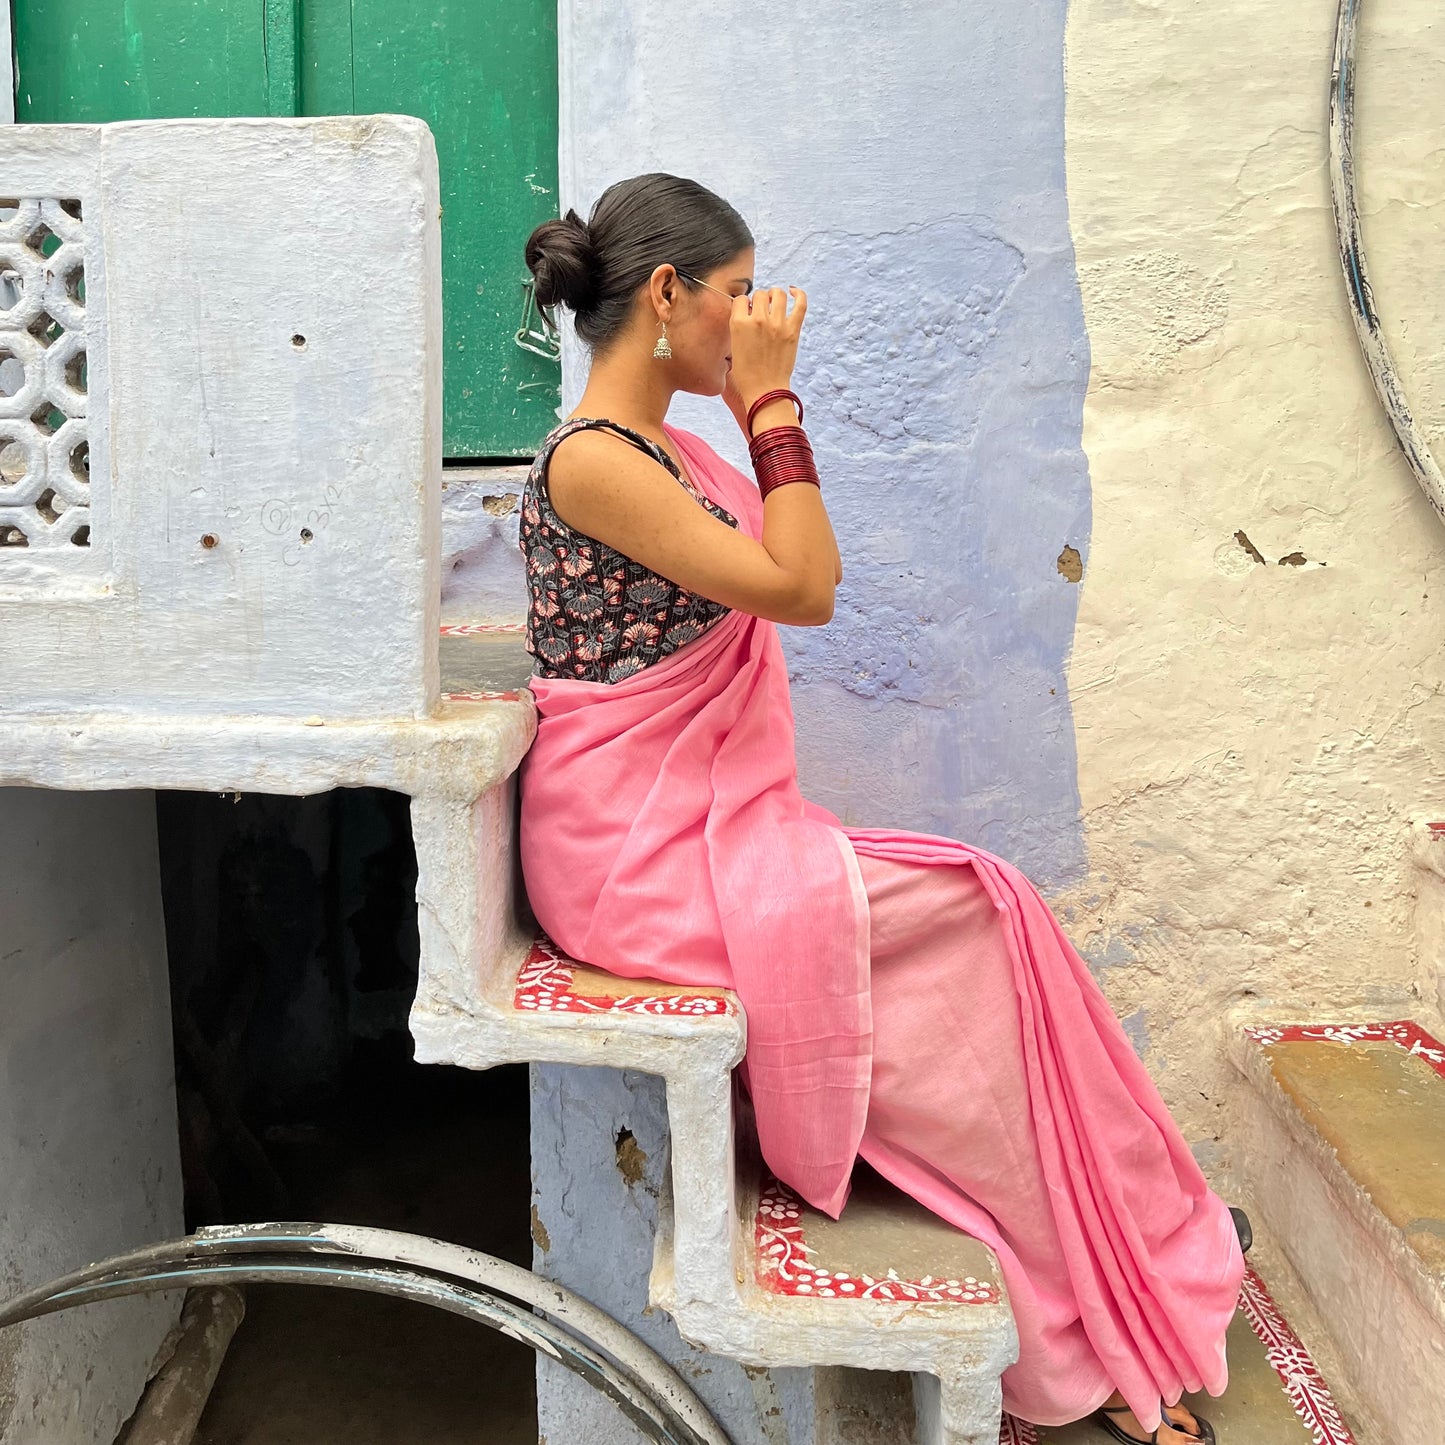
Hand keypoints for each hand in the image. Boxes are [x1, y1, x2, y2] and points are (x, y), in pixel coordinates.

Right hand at [727, 286, 805, 427]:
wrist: (764, 390)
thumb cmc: (747, 374)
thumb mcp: (733, 347)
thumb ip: (739, 326)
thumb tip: (747, 312)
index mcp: (738, 324)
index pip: (741, 299)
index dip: (744, 305)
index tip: (747, 313)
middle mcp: (757, 320)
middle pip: (759, 294)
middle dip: (759, 301)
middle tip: (761, 312)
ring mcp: (777, 324)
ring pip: (778, 294)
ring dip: (775, 295)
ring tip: (774, 303)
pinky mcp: (793, 330)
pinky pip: (800, 303)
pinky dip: (799, 294)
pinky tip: (794, 292)